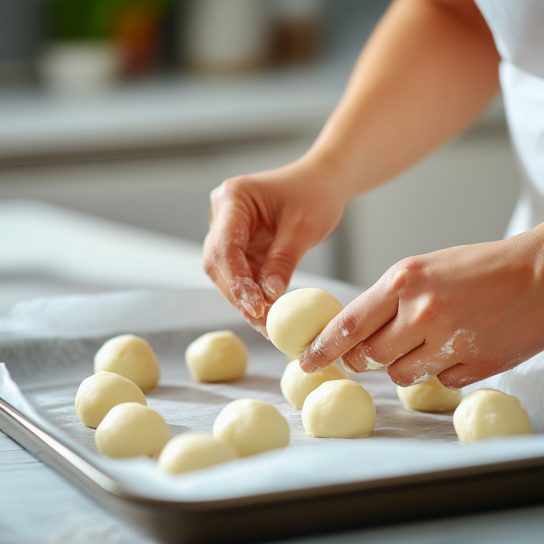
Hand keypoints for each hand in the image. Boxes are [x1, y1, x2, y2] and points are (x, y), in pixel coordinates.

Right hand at [203, 156, 347, 335]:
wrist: (322, 183)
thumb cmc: (315, 194)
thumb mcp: (304, 227)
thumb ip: (284, 260)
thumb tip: (269, 296)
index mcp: (234, 198)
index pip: (225, 246)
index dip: (236, 281)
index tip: (256, 307)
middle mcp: (223, 214)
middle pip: (219, 263)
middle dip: (239, 295)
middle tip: (263, 324)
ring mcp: (229, 230)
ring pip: (227, 273)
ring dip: (246, 299)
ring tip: (269, 324)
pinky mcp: (241, 244)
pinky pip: (241, 273)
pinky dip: (254, 293)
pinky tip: (269, 312)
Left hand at [300, 229, 543, 388]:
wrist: (538, 275)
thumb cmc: (476, 268)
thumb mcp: (420, 270)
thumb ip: (385, 301)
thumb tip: (353, 334)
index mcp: (403, 281)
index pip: (347, 325)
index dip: (322, 348)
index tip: (306, 361)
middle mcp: (422, 312)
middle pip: (369, 356)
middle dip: (363, 357)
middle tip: (372, 349)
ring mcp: (450, 341)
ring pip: (399, 375)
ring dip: (403, 364)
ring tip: (425, 341)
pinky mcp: (476, 365)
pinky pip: (438, 382)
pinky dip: (439, 370)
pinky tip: (456, 346)